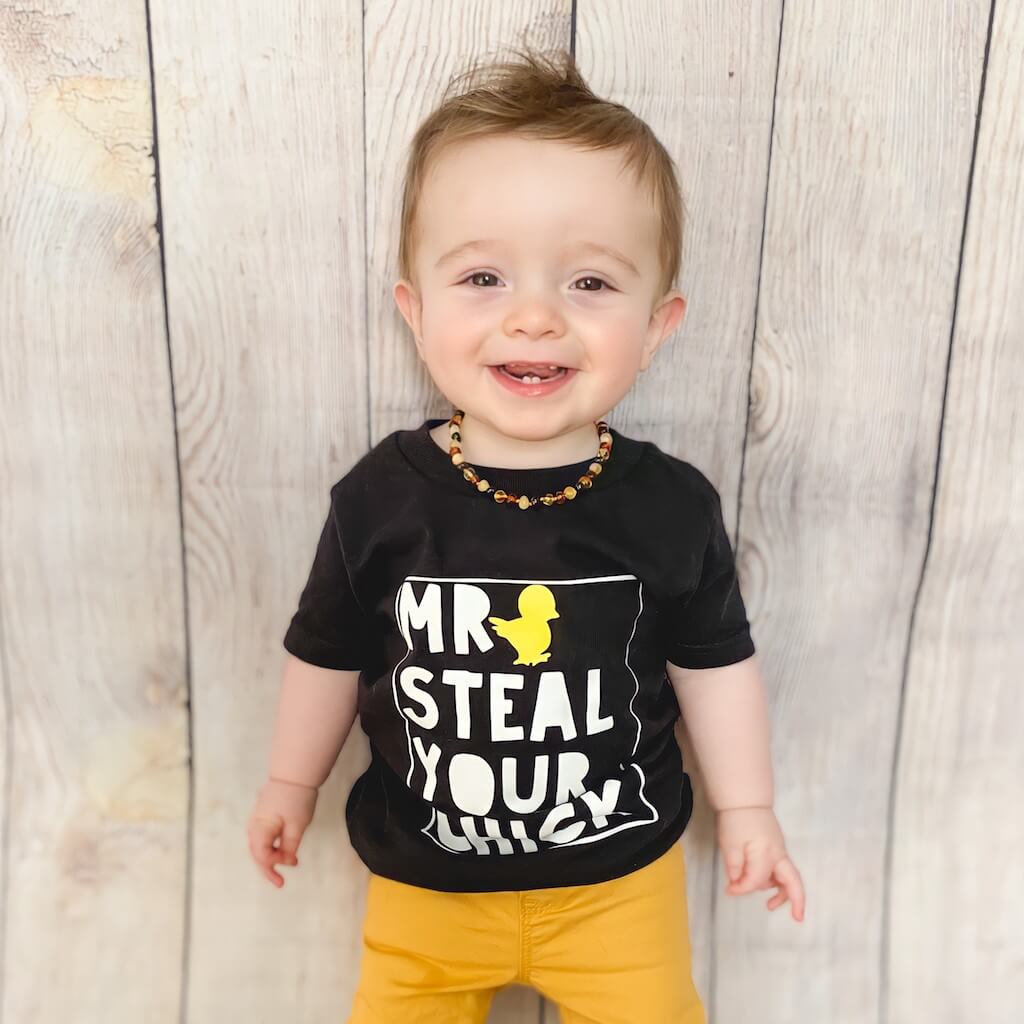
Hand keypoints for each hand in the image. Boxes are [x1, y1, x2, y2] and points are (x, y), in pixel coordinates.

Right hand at [247, 777, 318, 887]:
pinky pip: (263, 836)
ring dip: (271, 857)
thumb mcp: (297, 825)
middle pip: (257, 853)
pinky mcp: (263, 815)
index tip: (285, 874)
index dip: (271, 868)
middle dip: (268, 868)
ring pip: (259, 846)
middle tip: (280, 881)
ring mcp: (257, 819)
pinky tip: (283, 849)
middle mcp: (254, 825)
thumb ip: (289, 846)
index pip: (261, 856)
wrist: (295, 773)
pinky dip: (271, 846)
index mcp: (260, 829)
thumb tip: (286, 861)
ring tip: (287, 864)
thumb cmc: (296, 798)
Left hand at [716, 806, 804, 921]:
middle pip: (793, 880)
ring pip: (788, 876)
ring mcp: (780, 850)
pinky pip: (781, 869)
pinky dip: (777, 881)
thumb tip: (736, 887)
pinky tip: (767, 886)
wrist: (744, 799)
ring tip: (770, 905)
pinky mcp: (777, 847)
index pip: (756, 881)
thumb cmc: (735, 821)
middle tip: (797, 918)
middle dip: (796, 900)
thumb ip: (735, 868)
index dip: (742, 889)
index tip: (729, 890)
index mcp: (766, 854)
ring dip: (782, 892)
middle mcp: (778, 854)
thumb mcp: (729, 845)